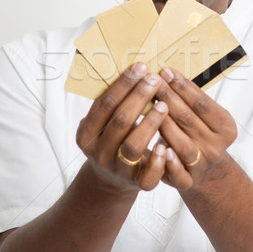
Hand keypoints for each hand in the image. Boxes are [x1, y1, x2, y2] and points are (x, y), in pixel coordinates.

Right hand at [75, 62, 168, 192]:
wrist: (109, 182)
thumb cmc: (112, 141)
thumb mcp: (103, 124)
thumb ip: (114, 103)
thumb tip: (136, 69)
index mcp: (87, 134)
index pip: (104, 105)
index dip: (123, 85)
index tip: (141, 67)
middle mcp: (99, 152)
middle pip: (119, 122)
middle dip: (138, 98)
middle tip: (155, 79)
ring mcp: (117, 169)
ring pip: (133, 147)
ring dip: (149, 124)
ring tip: (164, 104)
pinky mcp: (136, 185)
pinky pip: (147, 177)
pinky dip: (157, 162)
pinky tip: (166, 146)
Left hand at [155, 67, 237, 188]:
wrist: (204, 170)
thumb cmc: (199, 132)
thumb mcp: (206, 116)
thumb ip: (192, 98)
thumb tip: (168, 73)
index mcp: (226, 127)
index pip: (201, 103)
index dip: (182, 87)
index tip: (165, 71)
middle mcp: (216, 147)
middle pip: (188, 119)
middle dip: (167, 98)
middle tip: (150, 81)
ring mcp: (202, 165)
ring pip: (181, 143)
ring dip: (163, 124)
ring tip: (148, 106)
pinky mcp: (188, 181)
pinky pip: (179, 175)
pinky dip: (170, 163)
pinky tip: (159, 148)